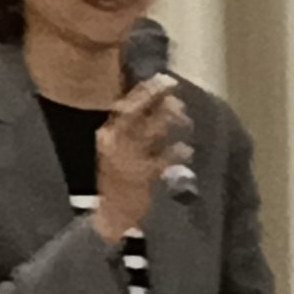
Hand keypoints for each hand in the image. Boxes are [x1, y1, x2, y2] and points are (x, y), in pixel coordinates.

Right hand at [92, 75, 189, 243]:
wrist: (111, 216)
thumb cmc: (118, 180)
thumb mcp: (117, 151)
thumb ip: (133, 128)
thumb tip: (160, 102)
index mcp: (107, 135)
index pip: (125, 105)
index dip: (145, 90)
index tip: (163, 77)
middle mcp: (115, 143)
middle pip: (137, 112)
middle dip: (158, 98)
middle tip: (177, 92)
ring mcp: (129, 159)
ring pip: (152, 130)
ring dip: (171, 119)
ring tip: (184, 117)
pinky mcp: (143, 176)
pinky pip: (164, 157)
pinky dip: (178, 151)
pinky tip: (186, 149)